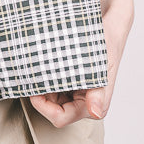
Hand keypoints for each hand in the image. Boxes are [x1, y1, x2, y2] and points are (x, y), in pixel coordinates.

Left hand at [28, 5, 132, 127]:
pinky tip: (44, 65)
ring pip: (50, 98)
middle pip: (52, 109)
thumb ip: (99, 92)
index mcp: (94, 105)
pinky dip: (46, 78)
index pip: (61, 117)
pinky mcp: (70, 81)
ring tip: (39, 68)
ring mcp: (76, 91)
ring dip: (42, 86)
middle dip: (41, 95)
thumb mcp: (103, 66)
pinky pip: (52, 86)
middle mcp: (84, 101)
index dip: (44, 108)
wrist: (108, 26)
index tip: (35, 92)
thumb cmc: (107, 44)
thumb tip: (95, 112)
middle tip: (34, 76)